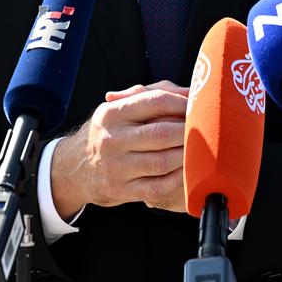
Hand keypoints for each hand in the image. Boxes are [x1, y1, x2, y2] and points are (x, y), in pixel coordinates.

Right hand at [49, 82, 187, 218]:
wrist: (74, 168)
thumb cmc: (107, 133)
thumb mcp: (118, 109)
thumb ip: (150, 95)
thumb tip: (188, 91)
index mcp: (112, 113)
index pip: (155, 101)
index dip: (182, 103)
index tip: (198, 105)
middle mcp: (112, 139)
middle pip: (162, 133)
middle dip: (190, 131)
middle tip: (207, 130)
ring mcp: (116, 167)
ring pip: (163, 161)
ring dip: (187, 155)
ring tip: (200, 150)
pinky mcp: (122, 190)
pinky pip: (159, 186)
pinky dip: (178, 179)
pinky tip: (187, 171)